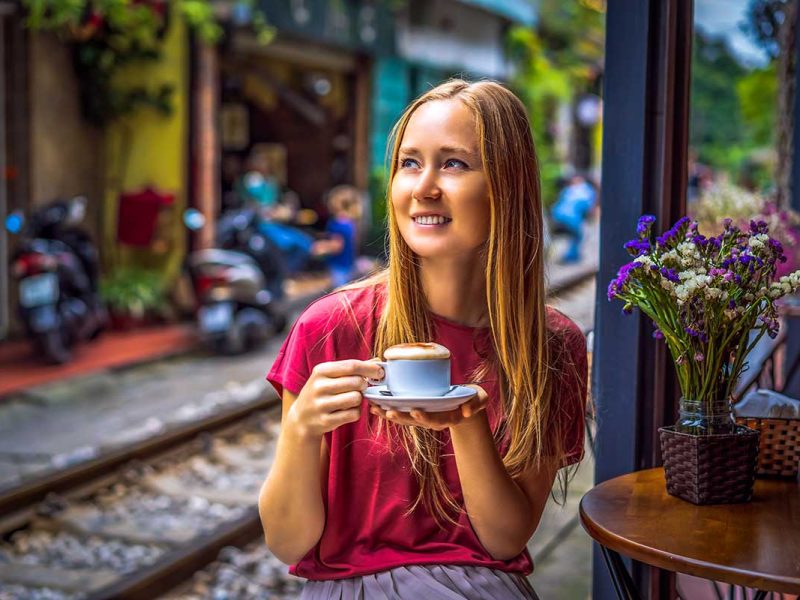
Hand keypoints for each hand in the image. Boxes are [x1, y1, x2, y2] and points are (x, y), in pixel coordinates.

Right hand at [287, 360, 384, 439]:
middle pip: (356, 382)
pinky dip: (356, 412)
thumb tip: (377, 361)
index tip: (379, 372)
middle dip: (364, 385)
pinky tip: (347, 410)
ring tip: (352, 399)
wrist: (302, 417)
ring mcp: (321, 405)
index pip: (352, 366)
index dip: (369, 368)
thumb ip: (353, 368)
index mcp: (321, 371)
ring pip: (356, 398)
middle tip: (361, 387)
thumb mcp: (330, 376)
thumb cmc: (322, 392)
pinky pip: (353, 414)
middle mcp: (319, 386)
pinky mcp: (326, 420)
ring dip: (359, 399)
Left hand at [368, 384, 488, 430]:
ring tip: (374, 408)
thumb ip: (476, 403)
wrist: (466, 405)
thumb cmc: (472, 399)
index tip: (415, 411)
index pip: (435, 419)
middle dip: (401, 417)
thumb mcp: (479, 399)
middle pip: (415, 421)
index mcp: (447, 417)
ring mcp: (423, 417)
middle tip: (388, 412)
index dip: (425, 417)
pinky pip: (400, 413)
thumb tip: (468, 411)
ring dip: (388, 414)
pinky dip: (387, 410)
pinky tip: (374, 406)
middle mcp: (433, 419)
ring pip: (404, 418)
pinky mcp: (416, 412)